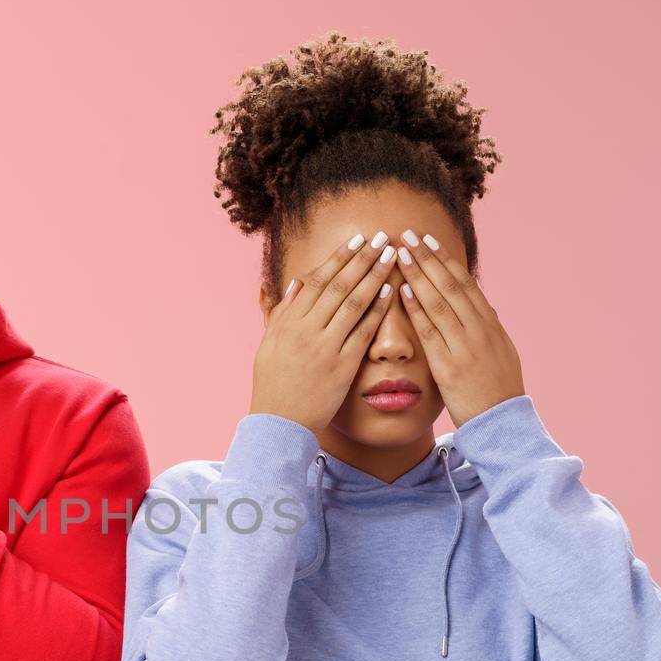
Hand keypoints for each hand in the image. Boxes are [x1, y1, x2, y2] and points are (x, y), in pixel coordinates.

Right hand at [250, 232, 397, 431]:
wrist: (279, 423)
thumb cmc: (273, 385)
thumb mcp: (268, 344)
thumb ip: (281, 312)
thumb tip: (296, 283)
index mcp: (287, 322)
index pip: (318, 280)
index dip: (340, 257)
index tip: (358, 239)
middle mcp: (305, 330)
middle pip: (339, 285)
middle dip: (363, 258)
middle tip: (383, 238)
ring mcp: (324, 347)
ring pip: (353, 303)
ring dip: (375, 276)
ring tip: (392, 256)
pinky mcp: (341, 366)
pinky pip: (363, 332)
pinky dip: (377, 310)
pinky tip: (391, 291)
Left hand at [394, 231, 524, 426]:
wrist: (502, 423)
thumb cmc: (496, 391)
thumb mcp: (498, 353)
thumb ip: (484, 329)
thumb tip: (476, 309)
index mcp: (490, 324)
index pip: (464, 283)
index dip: (445, 260)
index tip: (428, 240)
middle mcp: (479, 329)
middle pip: (450, 285)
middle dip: (428, 257)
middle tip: (408, 234)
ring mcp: (465, 346)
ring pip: (439, 302)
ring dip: (418, 274)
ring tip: (399, 253)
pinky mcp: (450, 365)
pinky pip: (430, 332)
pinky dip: (416, 309)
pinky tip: (401, 291)